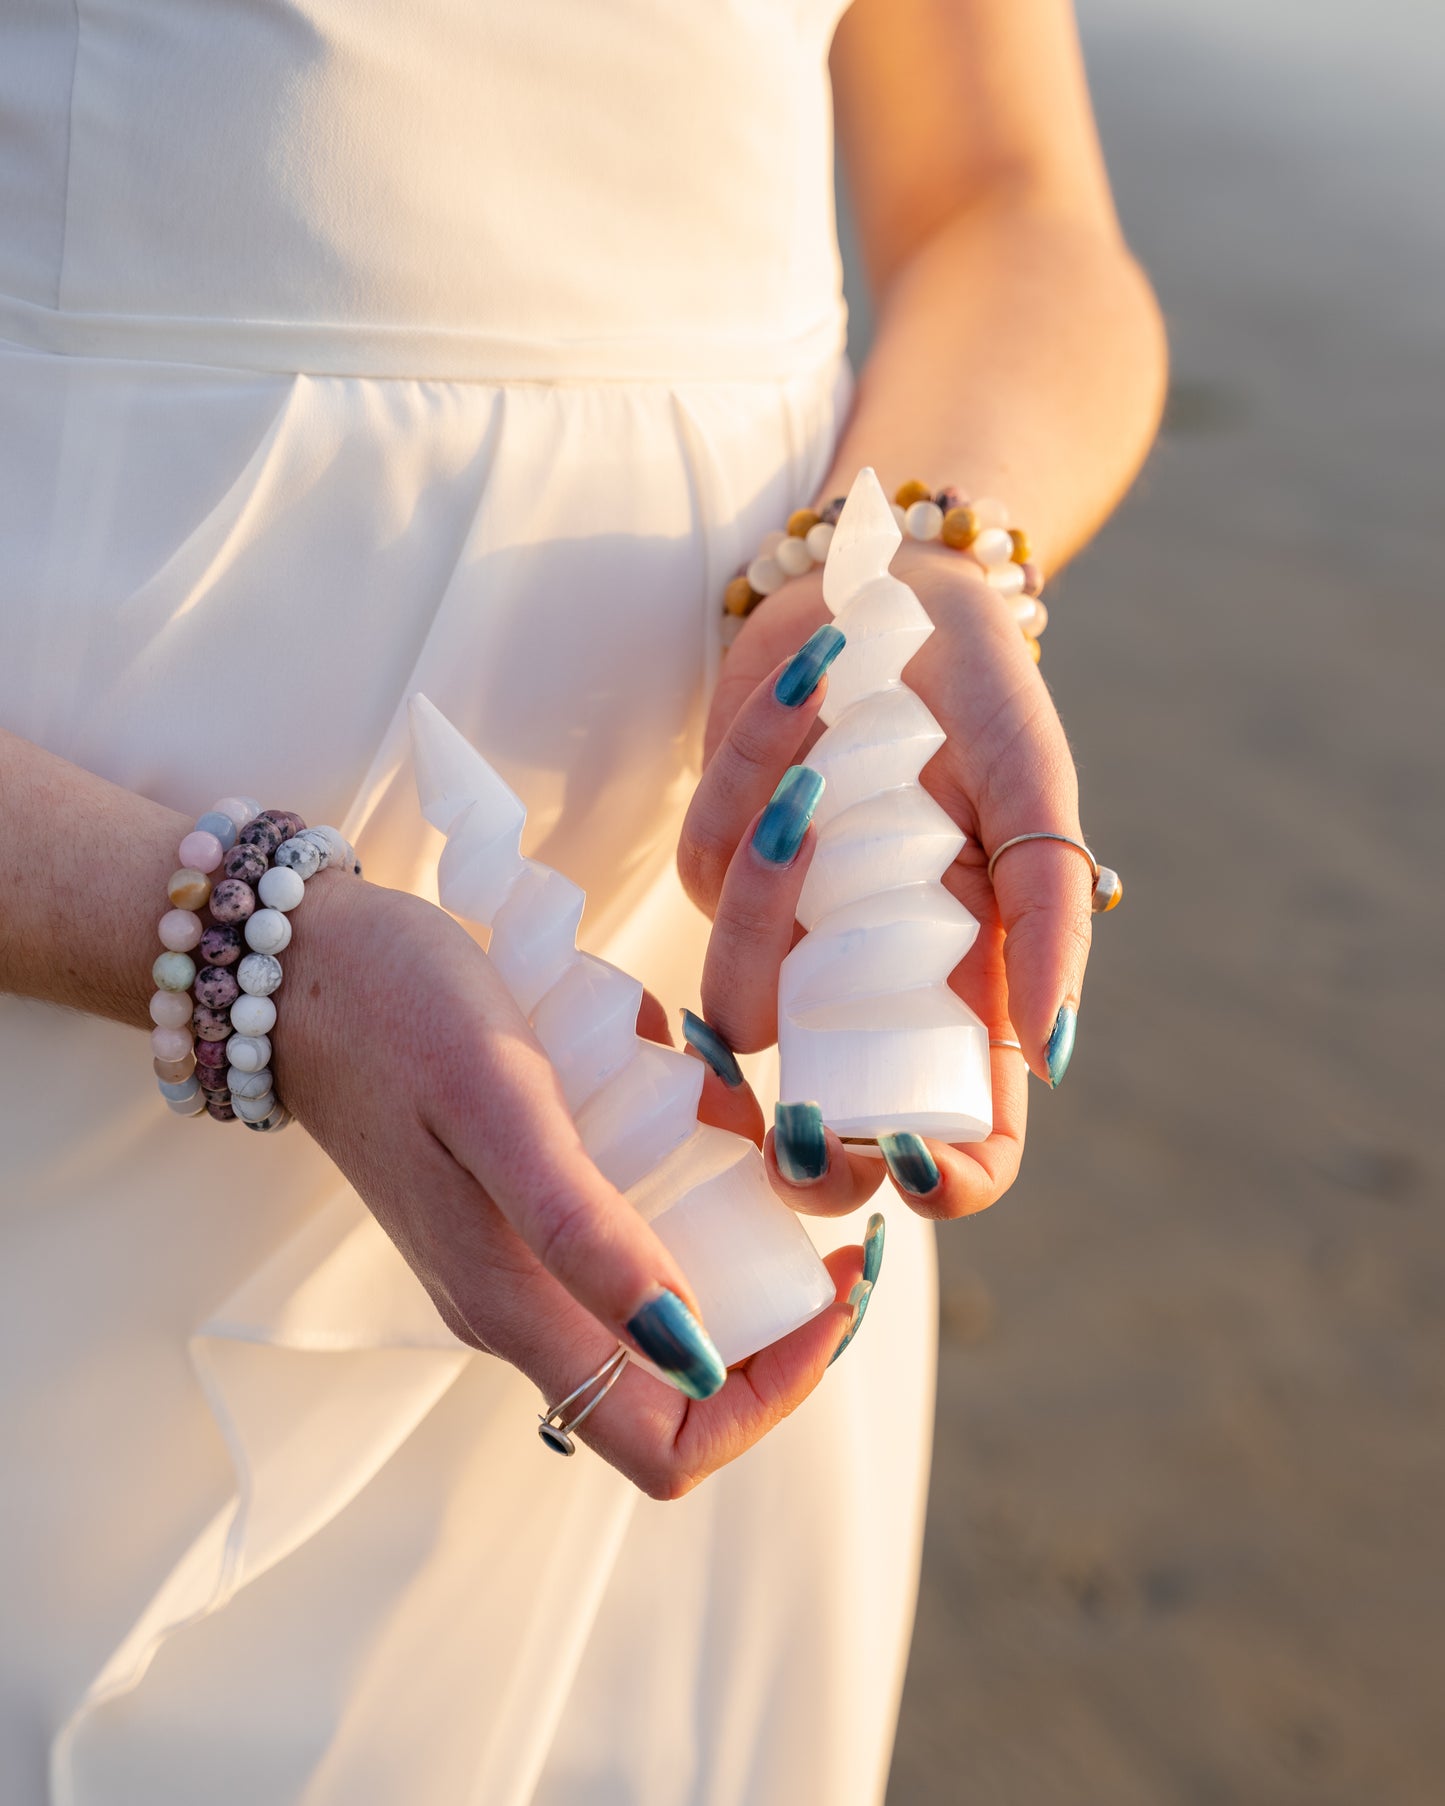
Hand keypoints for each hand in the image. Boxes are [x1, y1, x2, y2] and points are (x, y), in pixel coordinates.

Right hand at [274, 872, 867, 1497]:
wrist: (298, 966)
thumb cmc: (398, 1014)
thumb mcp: (502, 1103)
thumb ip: (582, 1232)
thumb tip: (692, 1353)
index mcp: (516, 1309)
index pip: (671, 1442)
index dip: (773, 1391)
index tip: (831, 1286)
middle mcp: (519, 1307)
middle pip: (684, 1377)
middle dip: (769, 1301)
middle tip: (810, 1200)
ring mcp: (514, 1259)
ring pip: (664, 1290)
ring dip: (724, 1218)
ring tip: (733, 1118)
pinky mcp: (514, 1206)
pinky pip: (627, 1218)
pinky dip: (676, 1167)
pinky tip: (673, 1084)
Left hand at [678, 545, 1092, 1218]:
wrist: (890, 591)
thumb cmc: (982, 698)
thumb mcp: (1035, 793)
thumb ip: (1050, 914)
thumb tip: (1049, 1054)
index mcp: (963, 982)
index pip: (963, 1126)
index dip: (945, 1180)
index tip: (912, 1170)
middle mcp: (871, 977)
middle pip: (827, 1124)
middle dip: (806, 1151)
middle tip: (797, 1130)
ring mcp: (790, 929)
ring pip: (741, 1001)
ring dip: (772, 891)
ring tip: (822, 768)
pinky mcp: (723, 863)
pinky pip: (712, 863)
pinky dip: (756, 772)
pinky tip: (806, 697)